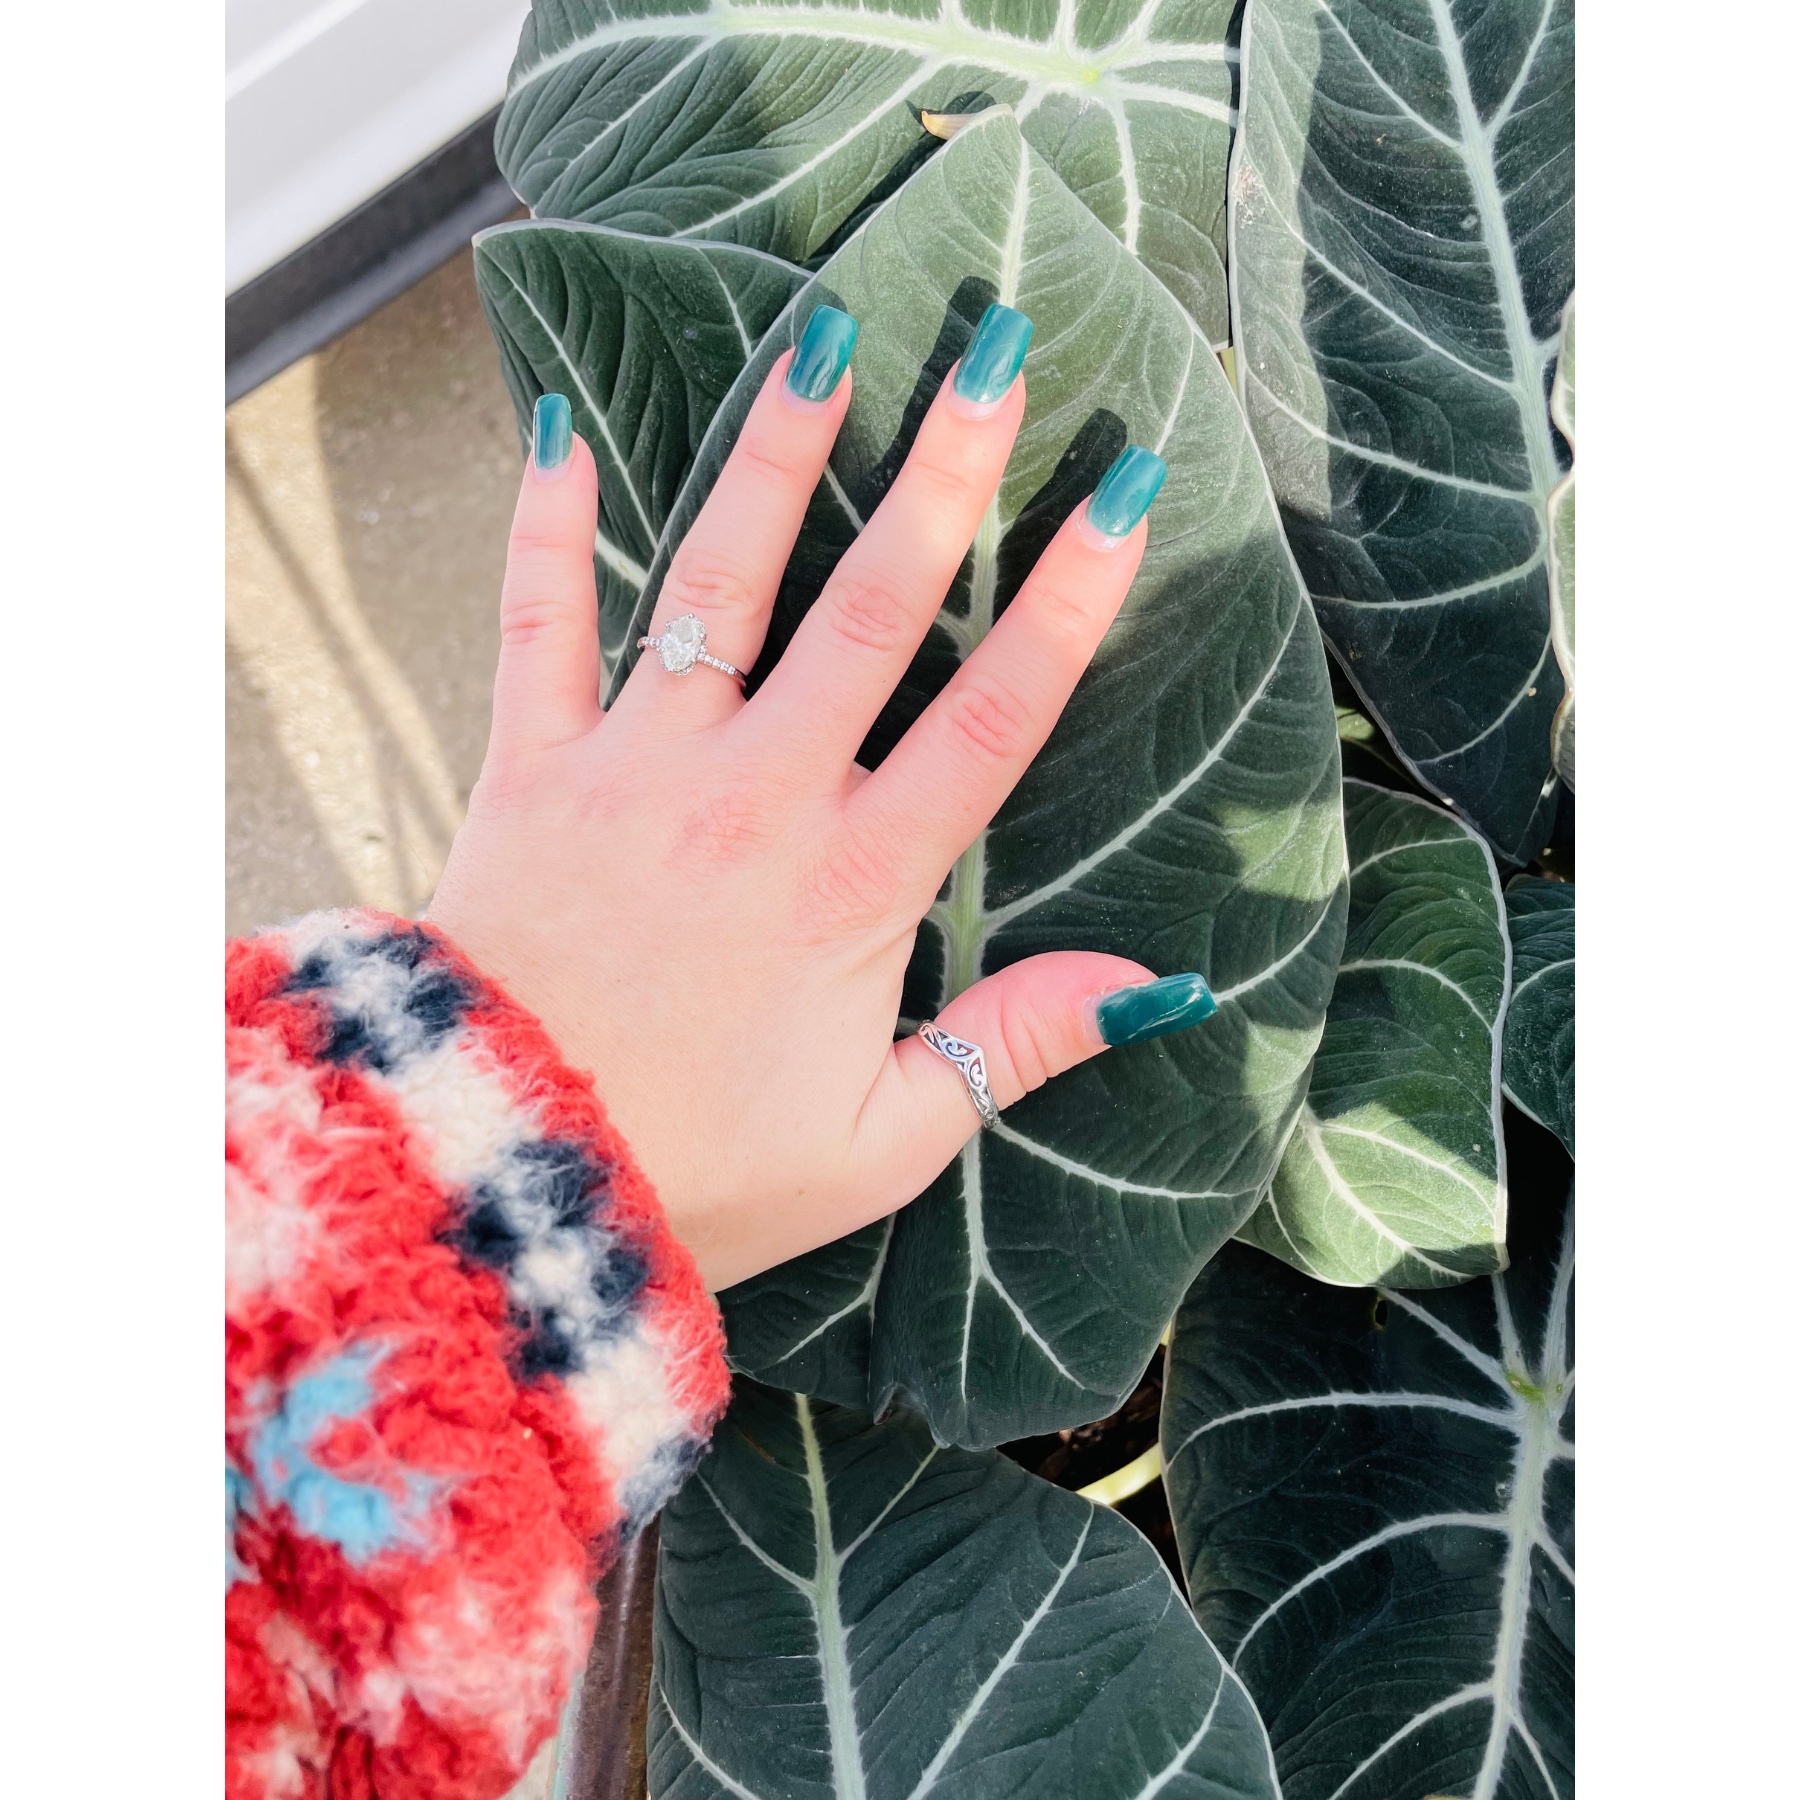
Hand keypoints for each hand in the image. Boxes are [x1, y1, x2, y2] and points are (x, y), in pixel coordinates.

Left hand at [429, 311, 1192, 1290]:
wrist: (503, 1179)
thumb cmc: (700, 1169)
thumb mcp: (882, 1145)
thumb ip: (1012, 1049)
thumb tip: (1154, 985)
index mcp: (853, 886)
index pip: (991, 719)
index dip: (1069, 603)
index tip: (1126, 493)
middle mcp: (753, 799)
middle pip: (870, 612)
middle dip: (945, 475)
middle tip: (997, 350)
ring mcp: (635, 769)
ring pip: (715, 583)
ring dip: (774, 458)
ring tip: (823, 336)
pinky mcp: (528, 770)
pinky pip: (534, 625)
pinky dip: (544, 527)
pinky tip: (559, 427)